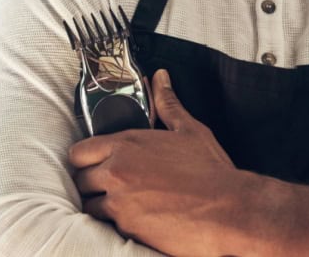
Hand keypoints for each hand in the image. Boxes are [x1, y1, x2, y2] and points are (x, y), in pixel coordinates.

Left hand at [69, 70, 248, 255]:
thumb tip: (161, 79)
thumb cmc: (211, 172)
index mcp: (126, 145)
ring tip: (123, 204)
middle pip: (80, 180)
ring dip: (101, 204)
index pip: (79, 152)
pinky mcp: (128, 228)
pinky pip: (107, 226)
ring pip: (90, 205)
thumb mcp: (189, 130)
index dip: (85, 159)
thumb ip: (167, 104)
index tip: (95, 164)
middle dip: (92, 183)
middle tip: (111, 186)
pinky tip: (136, 217)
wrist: (229, 209)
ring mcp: (120, 202)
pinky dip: (117, 223)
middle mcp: (117, 172)